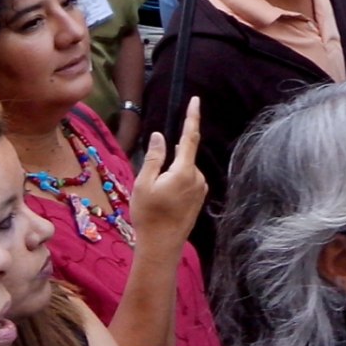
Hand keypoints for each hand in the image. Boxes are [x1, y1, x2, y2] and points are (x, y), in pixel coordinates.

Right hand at [132, 98, 207, 258]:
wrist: (161, 246)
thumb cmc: (149, 214)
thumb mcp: (144, 183)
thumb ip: (154, 157)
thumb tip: (159, 136)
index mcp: (185, 171)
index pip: (190, 136)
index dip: (192, 117)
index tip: (195, 99)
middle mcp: (198, 178)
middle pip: (184, 156)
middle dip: (170, 159)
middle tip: (152, 181)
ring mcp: (200, 189)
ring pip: (185, 170)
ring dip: (172, 173)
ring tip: (155, 195)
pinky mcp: (199, 199)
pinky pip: (188, 181)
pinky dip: (176, 182)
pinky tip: (164, 198)